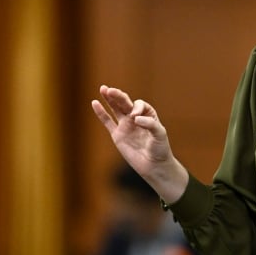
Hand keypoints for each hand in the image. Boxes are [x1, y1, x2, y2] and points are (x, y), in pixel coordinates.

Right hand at [91, 85, 187, 202]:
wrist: (154, 165)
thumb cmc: (160, 149)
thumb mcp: (160, 134)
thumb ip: (150, 124)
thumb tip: (134, 118)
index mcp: (148, 115)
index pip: (139, 104)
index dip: (136, 107)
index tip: (135, 116)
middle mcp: (136, 118)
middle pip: (125, 103)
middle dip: (118, 96)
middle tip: (110, 90)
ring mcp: (126, 126)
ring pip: (116, 109)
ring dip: (109, 99)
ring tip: (103, 89)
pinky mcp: (117, 135)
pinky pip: (108, 122)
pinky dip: (101, 113)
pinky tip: (95, 103)